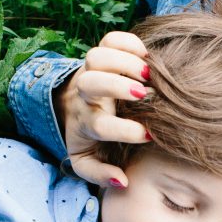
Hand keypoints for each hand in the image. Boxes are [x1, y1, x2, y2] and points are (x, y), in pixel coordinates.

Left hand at [60, 31, 151, 186]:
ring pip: (96, 56)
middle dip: (117, 85)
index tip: (148, 134)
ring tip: (148, 73)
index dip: (124, 130)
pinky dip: (128, 42)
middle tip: (145, 93)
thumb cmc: (90, 138)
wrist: (73, 106)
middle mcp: (86, 95)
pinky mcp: (101, 53)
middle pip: (90, 82)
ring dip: (123, 61)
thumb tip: (122, 182)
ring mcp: (91, 71)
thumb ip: (101, 175)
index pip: (99, 126)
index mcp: (86, 123)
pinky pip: (110, 39)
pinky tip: (145, 55)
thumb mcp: (88, 162)